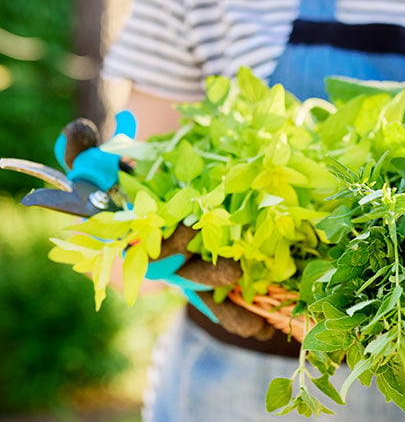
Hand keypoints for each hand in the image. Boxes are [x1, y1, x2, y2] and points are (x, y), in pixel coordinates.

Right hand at [56, 114, 274, 339]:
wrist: (138, 186)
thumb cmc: (114, 176)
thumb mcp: (94, 160)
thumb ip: (82, 149)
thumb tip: (78, 132)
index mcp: (133, 238)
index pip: (149, 245)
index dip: (168, 242)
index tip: (187, 231)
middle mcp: (159, 259)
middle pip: (185, 272)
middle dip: (209, 274)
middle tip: (235, 271)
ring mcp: (185, 269)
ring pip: (208, 293)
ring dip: (232, 309)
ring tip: (259, 325)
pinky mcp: (208, 270)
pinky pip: (226, 299)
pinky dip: (244, 313)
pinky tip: (267, 330)